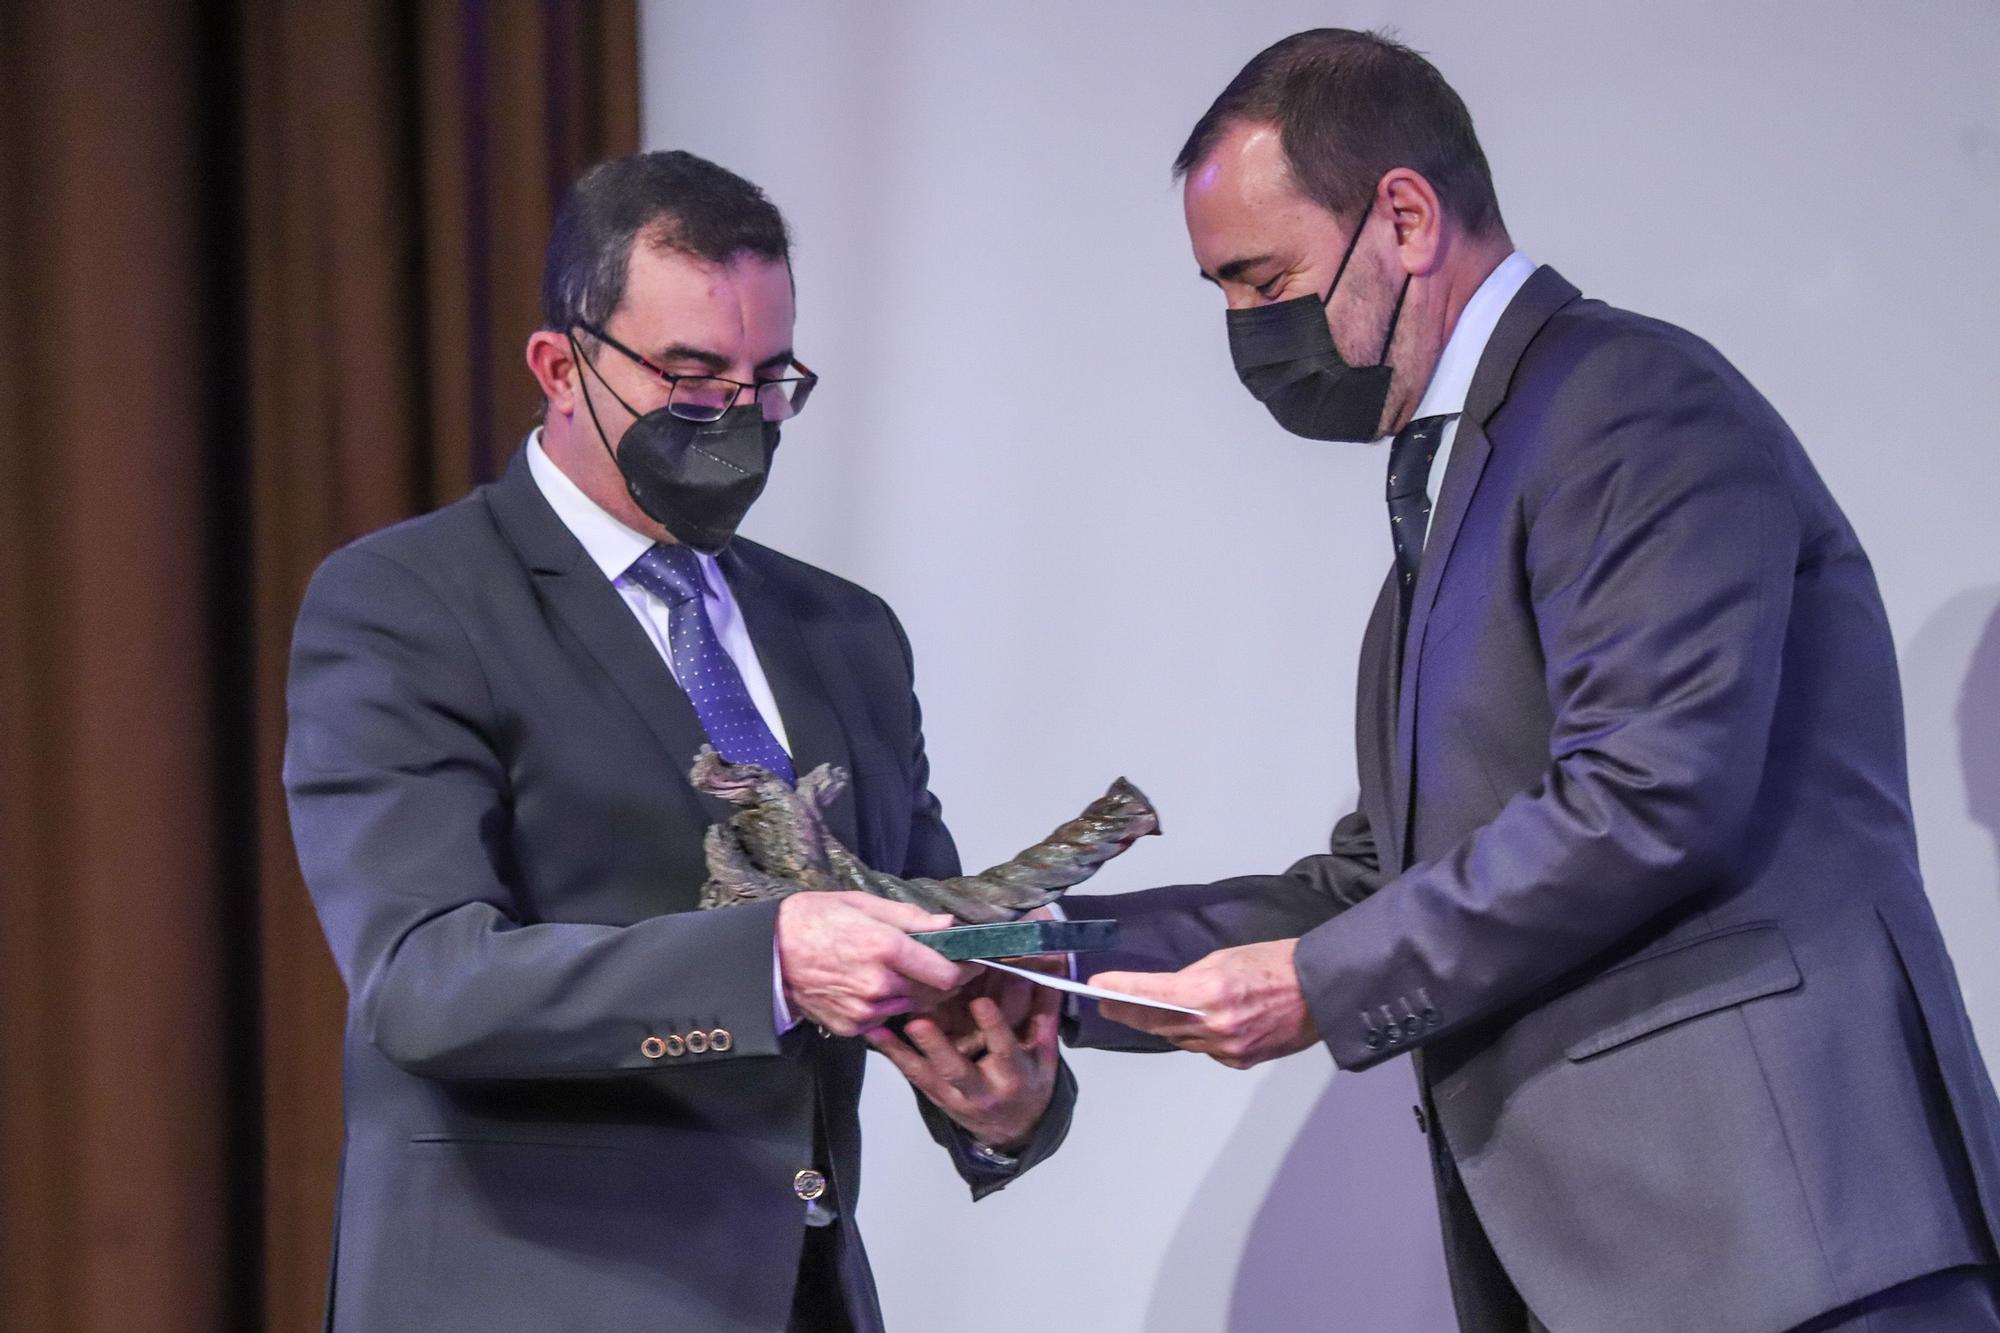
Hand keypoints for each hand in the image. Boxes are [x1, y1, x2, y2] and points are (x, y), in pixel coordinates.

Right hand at [776, 892, 976, 1036]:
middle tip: (937, 964)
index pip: (947, 974)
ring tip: (897, 971)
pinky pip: (884, 1018)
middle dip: (941, 980)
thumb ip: (912, 918)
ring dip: (913, 992)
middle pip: (933, 993)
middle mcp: (879, 984)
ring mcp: (865, 1010)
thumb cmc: (815, 919)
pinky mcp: (852, 1027)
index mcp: (886, 948)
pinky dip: (886, 1005)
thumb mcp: (864, 904)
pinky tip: (871, 985)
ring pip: (910, 1006)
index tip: (970, 962)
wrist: (769, 952)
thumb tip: (949, 924)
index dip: (963, 969)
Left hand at [868, 980, 1059, 1151]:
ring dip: (904, 1050)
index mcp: (1014, 1074)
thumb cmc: (1031, 1081)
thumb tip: (1054, 966)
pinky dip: (892, 1053)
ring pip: (927, 1074)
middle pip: (958, 1069)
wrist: (1014, 1129)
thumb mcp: (1045, 1053)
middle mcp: (982, 1089)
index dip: (994, 1027)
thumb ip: (1045, 1011)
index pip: (1005, 1049)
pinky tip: (875, 1033)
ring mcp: (955, 1096)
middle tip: (919, 1022)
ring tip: (884, 1026)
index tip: (981, 1002)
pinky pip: (912, 1074)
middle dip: (937, 1047)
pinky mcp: (936, 1096)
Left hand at [1090, 939, 1317, 1069]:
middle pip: (1159, 1023)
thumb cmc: (1277, 965)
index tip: (1098, 988)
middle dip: (1131, 1012)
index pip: (1151, 995)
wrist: (1320, 990)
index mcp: (1211, 993)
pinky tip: (1200, 1024)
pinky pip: (1205, 1050)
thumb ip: (1191, 979)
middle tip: (1109, 1005)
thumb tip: (1166, 992)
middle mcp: (1216, 1025)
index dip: (1121, 991)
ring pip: (1180, 1039)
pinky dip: (1198, 1037)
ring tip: (1146, 1011)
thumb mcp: (1225, 959)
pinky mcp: (1240, 1060)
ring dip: (1165, 1025)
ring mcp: (1228, 1048)